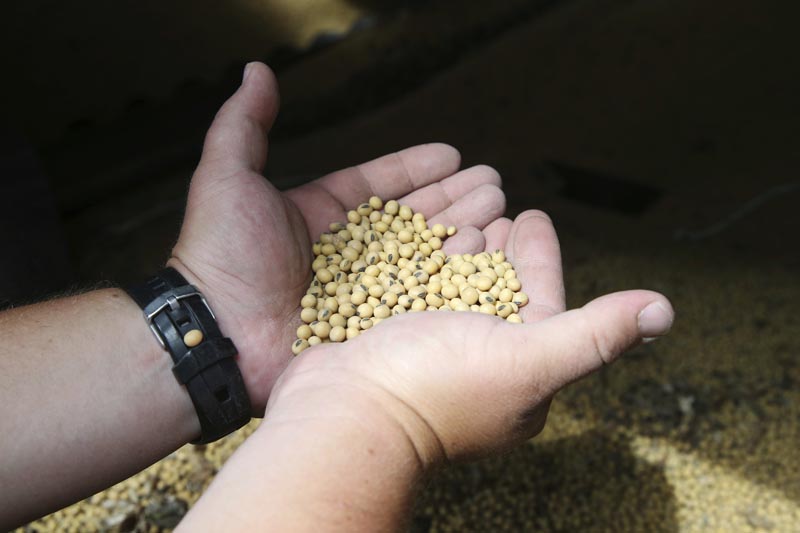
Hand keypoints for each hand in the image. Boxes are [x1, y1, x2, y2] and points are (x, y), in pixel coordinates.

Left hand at [168, 62, 505, 412]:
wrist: (217, 333)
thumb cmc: (221, 255)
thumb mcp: (227, 177)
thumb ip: (245, 124)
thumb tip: (256, 69)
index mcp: (320, 216)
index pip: (379, 186)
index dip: (416, 169)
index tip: (452, 154)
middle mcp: (346, 253)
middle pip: (410, 219)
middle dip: (454, 198)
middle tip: (493, 184)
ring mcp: (362, 291)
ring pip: (423, 256)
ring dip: (462, 231)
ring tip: (499, 211)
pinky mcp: (373, 327)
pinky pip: (420, 299)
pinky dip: (452, 280)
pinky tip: (483, 258)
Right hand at [264, 211, 674, 466]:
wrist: (341, 415)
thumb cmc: (435, 390)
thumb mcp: (527, 360)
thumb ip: (592, 334)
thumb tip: (663, 311)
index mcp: (517, 374)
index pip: (540, 303)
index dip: (539, 258)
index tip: (533, 215)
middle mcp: (476, 365)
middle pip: (496, 292)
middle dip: (500, 247)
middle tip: (500, 204)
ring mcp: (429, 353)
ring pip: (453, 287)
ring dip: (461, 247)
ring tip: (463, 211)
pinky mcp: (389, 340)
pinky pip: (413, 289)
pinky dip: (419, 259)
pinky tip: (413, 234)